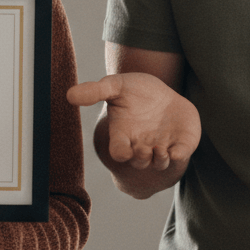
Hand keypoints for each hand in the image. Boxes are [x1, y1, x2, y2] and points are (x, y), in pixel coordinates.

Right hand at [68, 72, 200, 170]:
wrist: (162, 94)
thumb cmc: (135, 91)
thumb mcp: (116, 86)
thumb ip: (95, 91)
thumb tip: (69, 94)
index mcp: (124, 135)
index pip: (119, 152)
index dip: (120, 154)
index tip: (123, 150)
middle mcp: (142, 145)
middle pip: (140, 161)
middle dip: (142, 159)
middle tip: (144, 149)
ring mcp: (162, 147)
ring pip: (160, 163)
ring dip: (160, 160)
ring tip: (160, 150)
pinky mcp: (181, 145)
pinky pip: (181, 156)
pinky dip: (179, 156)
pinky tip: (178, 150)